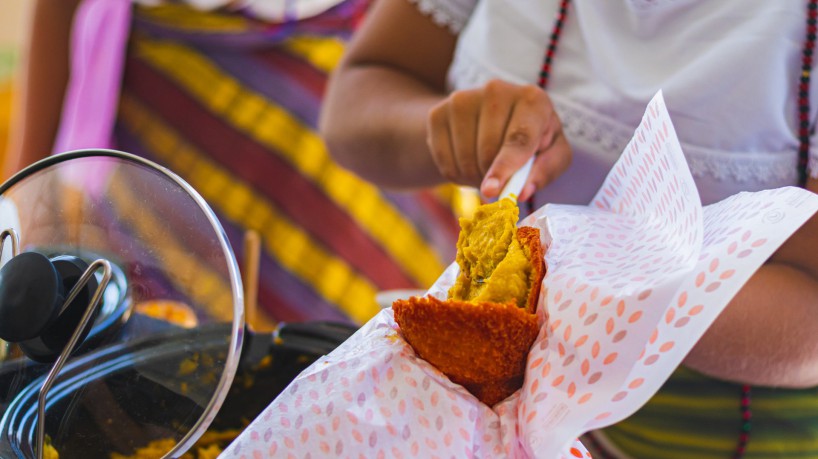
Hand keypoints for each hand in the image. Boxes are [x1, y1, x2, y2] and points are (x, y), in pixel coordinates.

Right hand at [426, 79, 571, 200]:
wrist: (492, 123)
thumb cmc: (532, 141)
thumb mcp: (552, 155)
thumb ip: (545, 171)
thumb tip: (522, 191)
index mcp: (532, 99)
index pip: (518, 137)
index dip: (505, 167)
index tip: (493, 190)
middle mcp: (496, 90)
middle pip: (488, 150)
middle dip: (492, 177)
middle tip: (500, 182)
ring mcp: (463, 98)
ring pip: (464, 157)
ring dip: (474, 177)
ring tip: (485, 170)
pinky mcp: (439, 112)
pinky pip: (443, 159)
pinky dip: (455, 174)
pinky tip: (467, 163)